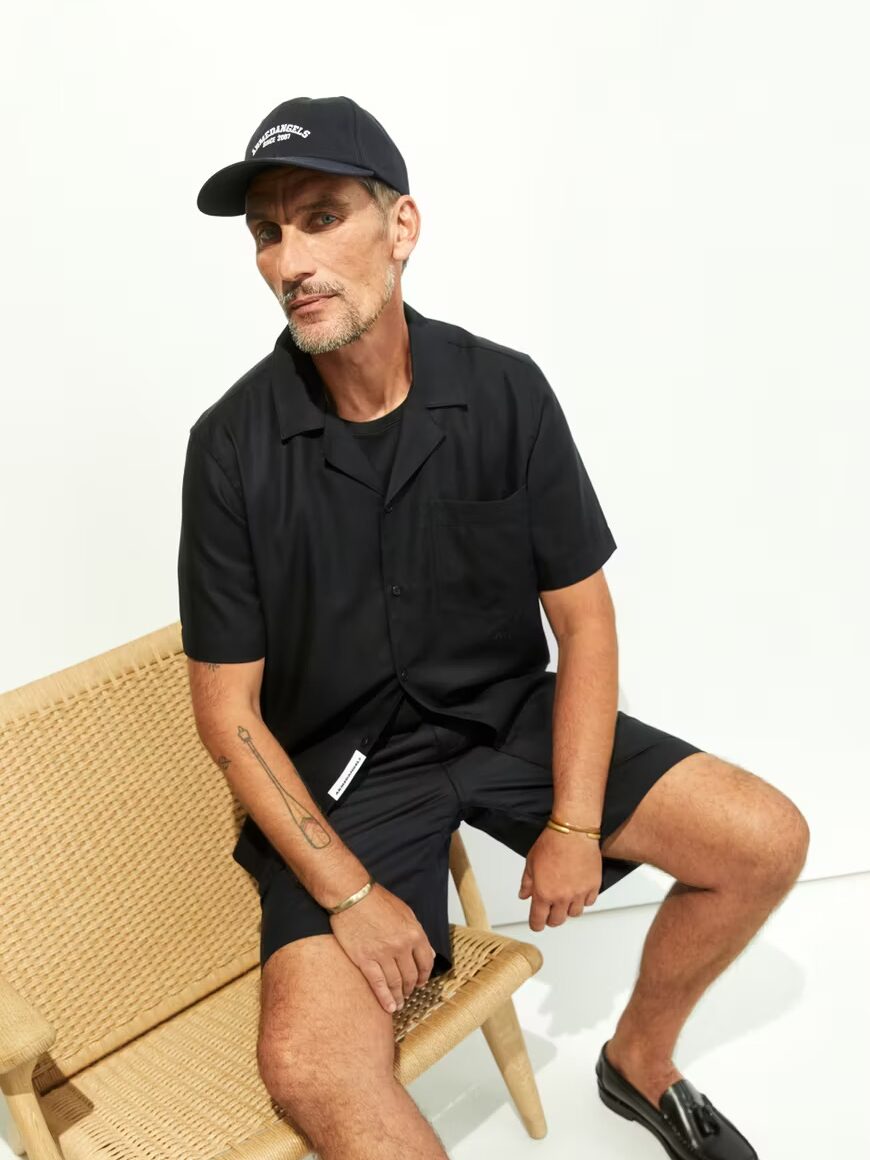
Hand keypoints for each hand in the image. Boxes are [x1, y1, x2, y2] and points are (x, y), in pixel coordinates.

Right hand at [328, 883, 436, 1014]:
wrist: (352, 895)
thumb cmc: (377, 900)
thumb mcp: (406, 912)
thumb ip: (418, 934)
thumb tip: (430, 954)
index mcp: (414, 933)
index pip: (426, 962)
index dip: (424, 975)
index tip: (421, 982)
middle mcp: (401, 946)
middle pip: (411, 975)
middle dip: (411, 987)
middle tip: (409, 992)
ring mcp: (383, 955)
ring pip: (396, 983)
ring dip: (400, 995)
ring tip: (400, 1002)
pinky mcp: (365, 960)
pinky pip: (378, 984)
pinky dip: (385, 998)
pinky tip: (389, 1007)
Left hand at [518, 826, 601, 930]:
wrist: (572, 833)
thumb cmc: (551, 843)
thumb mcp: (531, 862)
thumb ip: (527, 882)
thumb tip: (524, 894)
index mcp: (543, 893)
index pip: (538, 920)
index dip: (536, 925)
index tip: (536, 924)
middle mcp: (562, 897)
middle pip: (557, 920)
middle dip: (551, 918)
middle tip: (549, 912)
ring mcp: (579, 893)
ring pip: (574, 913)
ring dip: (568, 910)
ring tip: (565, 900)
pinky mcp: (593, 886)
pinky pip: (589, 902)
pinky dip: (583, 900)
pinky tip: (579, 892)